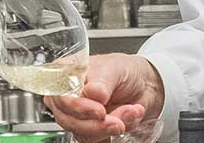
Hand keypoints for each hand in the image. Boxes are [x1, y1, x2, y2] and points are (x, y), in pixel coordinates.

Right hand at [45, 54, 164, 142]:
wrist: (144, 86)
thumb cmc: (124, 71)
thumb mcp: (113, 69)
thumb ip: (101, 82)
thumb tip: (93, 93)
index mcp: (65, 75)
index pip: (59, 96)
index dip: (77, 107)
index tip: (100, 111)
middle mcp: (67, 97)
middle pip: (68, 119)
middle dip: (96, 123)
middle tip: (118, 120)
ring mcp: (77, 115)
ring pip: (81, 133)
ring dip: (108, 128)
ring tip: (129, 112)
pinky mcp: (89, 130)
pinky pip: (92, 141)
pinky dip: (110, 135)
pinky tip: (126, 122)